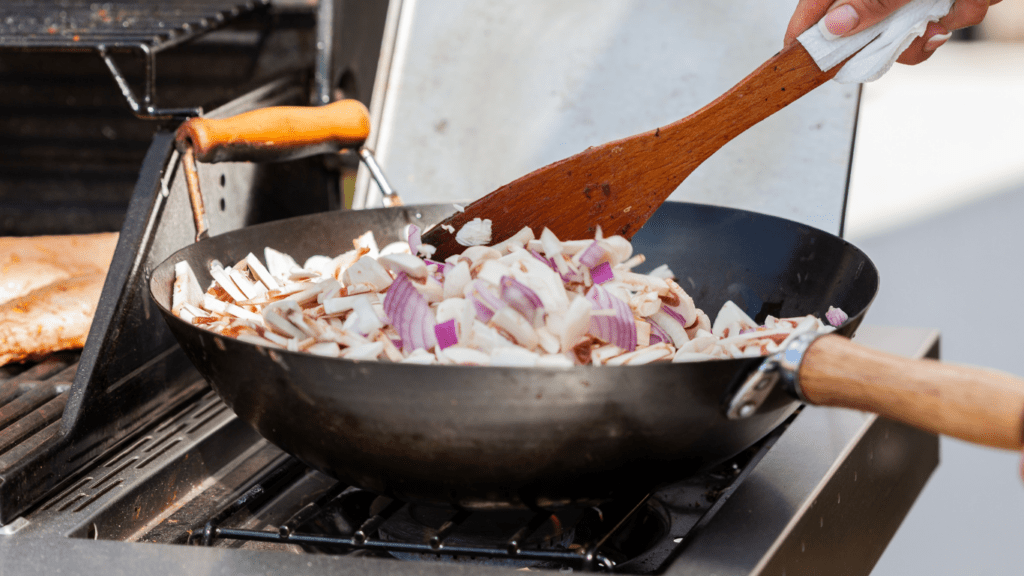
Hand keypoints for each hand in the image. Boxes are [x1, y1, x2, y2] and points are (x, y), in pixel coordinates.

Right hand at [784, 0, 1002, 64]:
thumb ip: (871, 0)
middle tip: (915, 33)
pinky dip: (961, 11)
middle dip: (896, 37)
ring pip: (908, 30)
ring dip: (940, 22)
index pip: (820, 0)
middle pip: (864, 25)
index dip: (806, 27)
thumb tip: (834, 26)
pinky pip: (940, 20)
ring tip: (957, 0)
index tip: (797, 52)